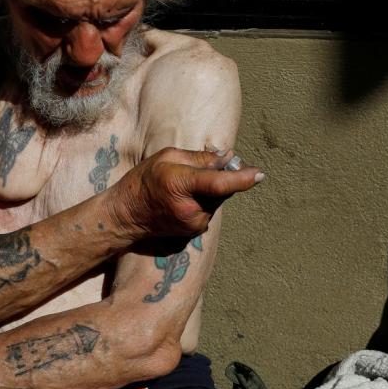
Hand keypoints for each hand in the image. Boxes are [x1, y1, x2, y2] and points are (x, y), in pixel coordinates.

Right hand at [108, 148, 262, 241]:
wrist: (127, 215)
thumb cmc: (145, 180)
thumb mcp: (168, 157)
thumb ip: (201, 158)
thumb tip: (229, 158)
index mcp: (180, 184)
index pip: (218, 184)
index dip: (242, 178)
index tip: (260, 174)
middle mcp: (190, 208)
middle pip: (223, 189)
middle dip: (223, 176)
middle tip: (204, 169)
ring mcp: (194, 223)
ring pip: (218, 199)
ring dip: (212, 189)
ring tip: (186, 186)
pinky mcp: (195, 231)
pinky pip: (211, 209)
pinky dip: (205, 200)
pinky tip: (186, 199)